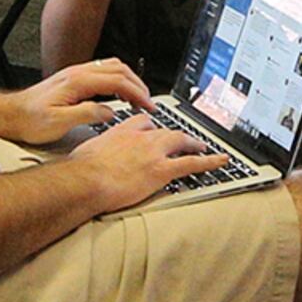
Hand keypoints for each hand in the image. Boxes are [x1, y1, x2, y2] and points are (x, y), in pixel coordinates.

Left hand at [0, 59, 156, 144]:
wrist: (10, 115)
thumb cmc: (29, 120)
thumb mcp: (59, 122)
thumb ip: (87, 114)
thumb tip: (110, 112)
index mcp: (77, 82)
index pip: (117, 81)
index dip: (137, 93)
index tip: (148, 105)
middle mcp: (77, 73)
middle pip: (119, 70)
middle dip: (138, 85)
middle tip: (149, 103)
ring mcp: (75, 74)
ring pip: (112, 68)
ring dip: (129, 80)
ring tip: (138, 98)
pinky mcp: (73, 80)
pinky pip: (103, 72)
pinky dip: (118, 80)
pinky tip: (119, 94)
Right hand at [70, 112, 228, 208]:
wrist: (85, 180)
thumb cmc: (80, 170)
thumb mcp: (88, 151)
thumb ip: (97, 151)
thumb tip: (91, 159)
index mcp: (122, 131)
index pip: (143, 122)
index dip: (151, 127)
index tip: (154, 129)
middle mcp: (141, 138)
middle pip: (165, 131)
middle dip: (177, 135)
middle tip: (185, 139)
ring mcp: (153, 153)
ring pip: (181, 142)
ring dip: (195, 144)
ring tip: (203, 147)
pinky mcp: (162, 170)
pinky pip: (192, 164)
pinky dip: (209, 161)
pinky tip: (220, 161)